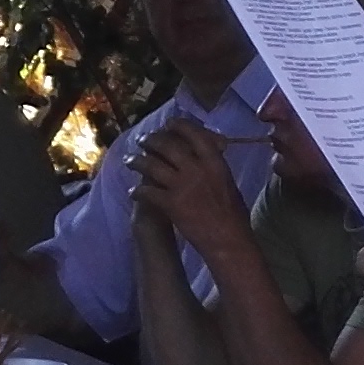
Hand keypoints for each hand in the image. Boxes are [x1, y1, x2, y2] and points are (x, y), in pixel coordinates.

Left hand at [134, 117, 257, 252]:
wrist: (229, 240)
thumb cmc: (234, 215)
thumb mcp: (228, 182)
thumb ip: (214, 165)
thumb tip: (208, 151)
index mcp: (214, 162)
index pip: (194, 134)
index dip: (178, 126)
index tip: (168, 124)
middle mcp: (196, 168)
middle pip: (167, 145)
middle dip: (150, 140)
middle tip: (141, 141)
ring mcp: (182, 185)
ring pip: (151, 165)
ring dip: (136, 161)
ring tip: (129, 160)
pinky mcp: (170, 204)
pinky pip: (147, 191)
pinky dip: (137, 191)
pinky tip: (133, 192)